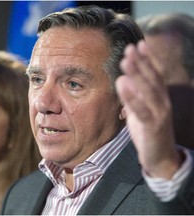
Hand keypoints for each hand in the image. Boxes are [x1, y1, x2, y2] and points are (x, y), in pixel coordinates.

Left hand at [116, 40, 181, 178]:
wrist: (160, 158)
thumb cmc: (148, 131)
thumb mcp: (140, 111)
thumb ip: (133, 96)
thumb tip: (123, 79)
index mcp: (159, 98)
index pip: (155, 74)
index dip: (148, 59)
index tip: (138, 44)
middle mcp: (162, 102)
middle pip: (152, 78)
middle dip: (141, 62)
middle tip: (130, 47)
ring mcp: (160, 114)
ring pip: (149, 90)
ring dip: (138, 74)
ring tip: (126, 60)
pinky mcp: (153, 127)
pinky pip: (142, 110)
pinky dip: (132, 97)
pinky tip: (123, 85)